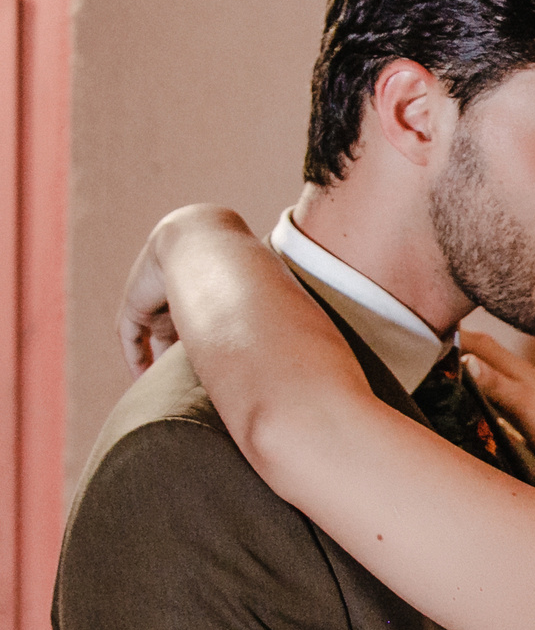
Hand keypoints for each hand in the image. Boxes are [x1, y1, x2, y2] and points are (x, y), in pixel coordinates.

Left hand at [122, 205, 258, 376]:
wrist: (202, 241)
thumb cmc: (239, 266)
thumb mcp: (253, 294)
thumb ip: (272, 313)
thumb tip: (308, 333)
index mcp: (206, 290)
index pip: (201, 321)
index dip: (206, 346)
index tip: (213, 371)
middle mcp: (179, 294)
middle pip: (174, 331)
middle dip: (176, 357)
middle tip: (186, 385)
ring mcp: (155, 298)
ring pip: (151, 336)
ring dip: (153, 361)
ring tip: (160, 389)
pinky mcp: (135, 304)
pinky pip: (131, 336)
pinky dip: (135, 357)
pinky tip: (141, 378)